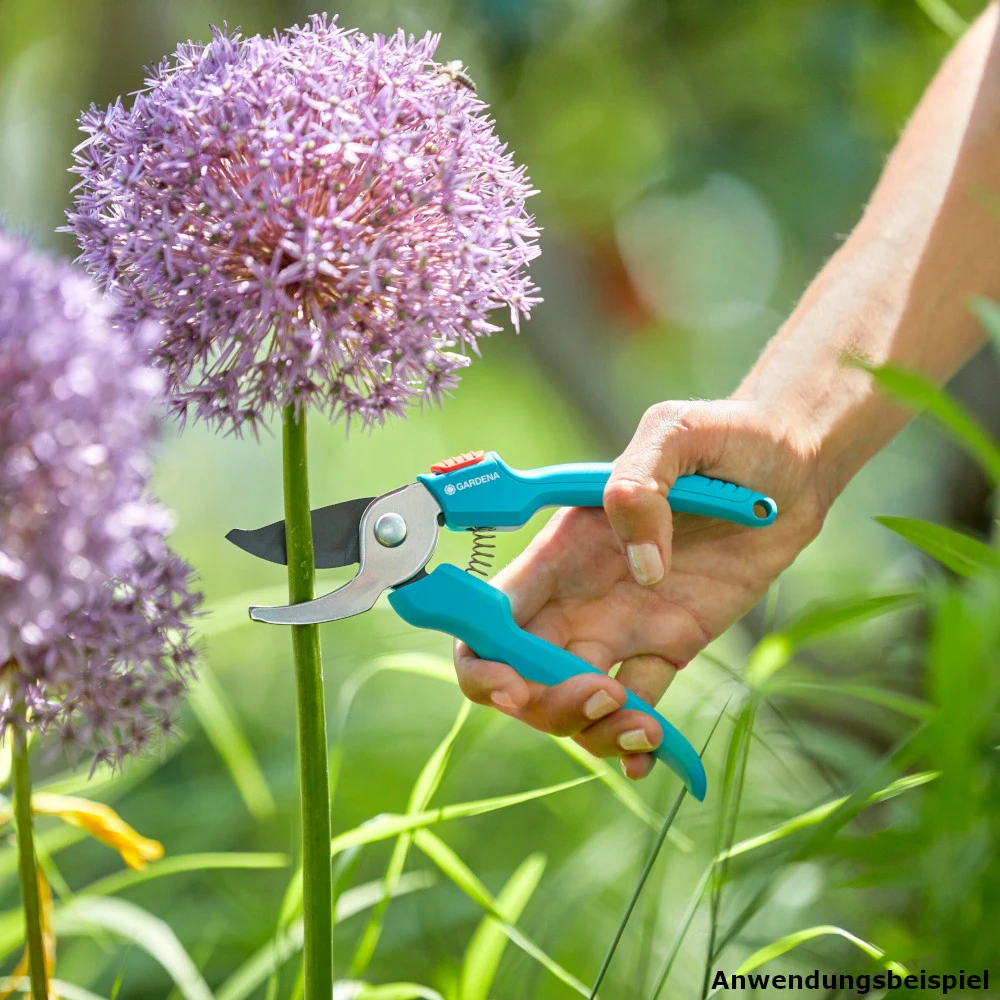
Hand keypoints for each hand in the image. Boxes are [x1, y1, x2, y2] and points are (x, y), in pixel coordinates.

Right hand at [453, 399, 826, 777]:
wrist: (792, 468)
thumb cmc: (727, 438)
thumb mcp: (674, 434)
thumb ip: (638, 487)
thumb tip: (640, 570)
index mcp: (559, 550)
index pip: (491, 614)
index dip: (483, 659)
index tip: (513, 684)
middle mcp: (579, 596)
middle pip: (524, 673)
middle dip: (544, 705)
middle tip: (601, 695)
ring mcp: (623, 626)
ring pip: (576, 700)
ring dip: (593, 730)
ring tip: (644, 726)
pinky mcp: (669, 645)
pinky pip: (640, 704)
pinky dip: (637, 742)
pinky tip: (653, 753)